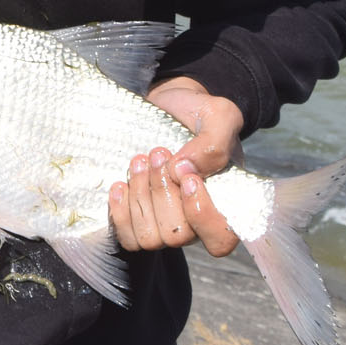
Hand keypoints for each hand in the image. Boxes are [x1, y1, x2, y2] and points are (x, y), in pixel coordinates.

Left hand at [108, 77, 243, 255]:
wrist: (168, 104)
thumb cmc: (198, 113)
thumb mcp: (219, 116)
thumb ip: (214, 144)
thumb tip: (185, 170)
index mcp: (225, 203)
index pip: (220, 240)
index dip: (201, 215)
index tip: (187, 176)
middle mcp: (196, 220)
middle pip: (178, 236)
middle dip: (162, 193)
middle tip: (158, 153)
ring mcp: (166, 221)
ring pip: (151, 238)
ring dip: (140, 198)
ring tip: (140, 161)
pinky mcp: (139, 218)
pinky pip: (128, 237)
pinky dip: (120, 212)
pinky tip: (121, 184)